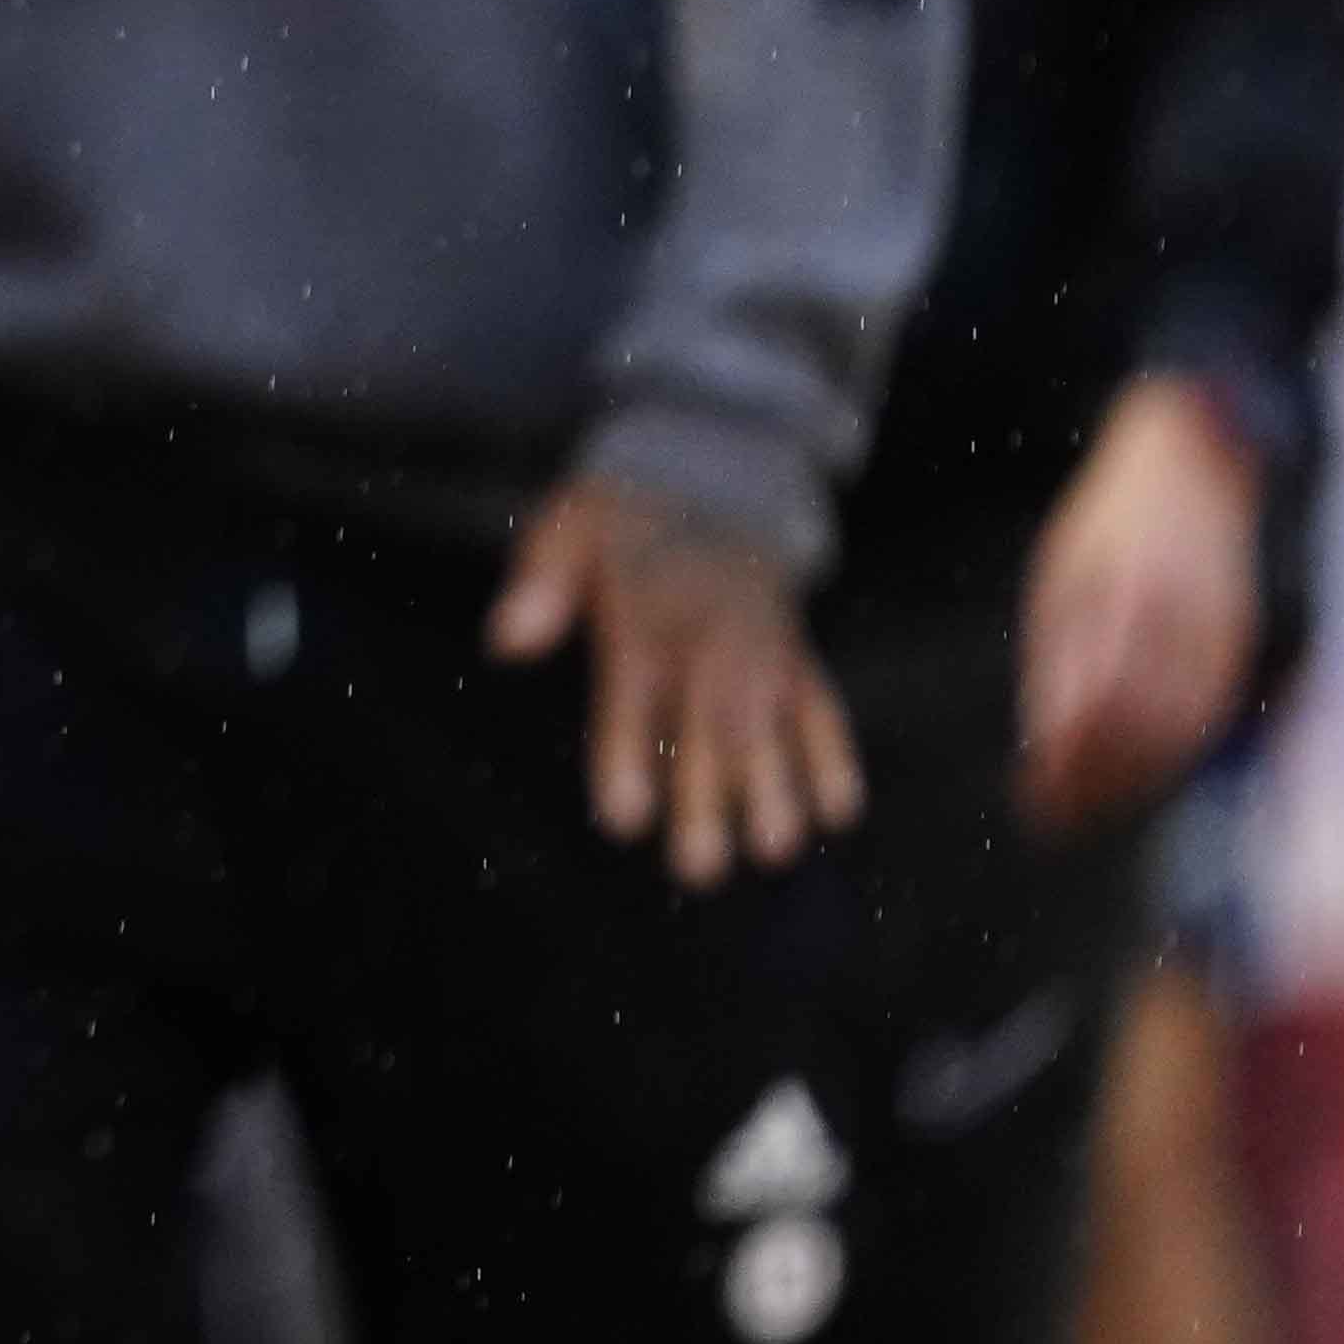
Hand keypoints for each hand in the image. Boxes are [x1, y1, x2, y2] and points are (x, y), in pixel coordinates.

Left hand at [490, 475, 863, 887]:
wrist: (714, 475)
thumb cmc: (624, 519)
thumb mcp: (568, 528)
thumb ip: (540, 585)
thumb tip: (505, 642)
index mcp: (643, 617)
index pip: (631, 695)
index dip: (625, 756)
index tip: (622, 819)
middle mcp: (708, 640)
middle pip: (705, 727)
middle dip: (703, 798)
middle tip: (698, 869)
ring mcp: (761, 649)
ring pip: (769, 725)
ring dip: (775, 787)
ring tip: (774, 849)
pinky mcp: (797, 652)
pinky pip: (822, 703)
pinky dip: (834, 752)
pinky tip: (839, 810)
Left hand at [1018, 378, 1262, 834]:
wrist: (1193, 460)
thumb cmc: (1115, 523)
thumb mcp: (1066, 572)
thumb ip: (1063, 649)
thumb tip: (1052, 732)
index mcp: (1104, 598)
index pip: (1081, 704)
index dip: (1062, 764)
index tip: (1037, 804)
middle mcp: (1159, 617)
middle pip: (1128, 727)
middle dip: (1095, 783)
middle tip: (1062, 821)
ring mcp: (1208, 627)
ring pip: (1178, 729)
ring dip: (1138, 779)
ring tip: (1098, 807)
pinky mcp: (1242, 636)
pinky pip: (1214, 710)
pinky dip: (1183, 750)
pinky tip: (1154, 770)